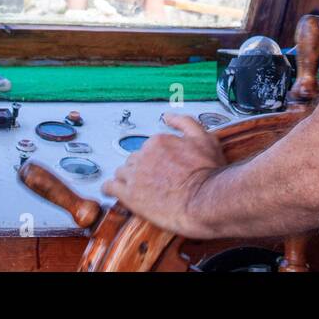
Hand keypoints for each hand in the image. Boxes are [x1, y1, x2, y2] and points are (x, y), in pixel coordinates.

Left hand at [102, 113, 225, 237]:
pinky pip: (110, 187)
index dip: (155, 159)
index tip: (161, 168)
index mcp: (158, 141)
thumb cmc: (208, 173)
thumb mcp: (205, 138)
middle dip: (141, 169)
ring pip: (122, 172)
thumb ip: (184, 122)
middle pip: (134, 160)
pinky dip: (109, 188)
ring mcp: (135, 175)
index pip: (148, 148)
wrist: (205, 201)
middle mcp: (144, 155)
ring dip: (127, 178)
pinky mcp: (129, 195)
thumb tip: (168, 116)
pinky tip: (112, 191)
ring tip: (136, 188)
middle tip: (152, 180)